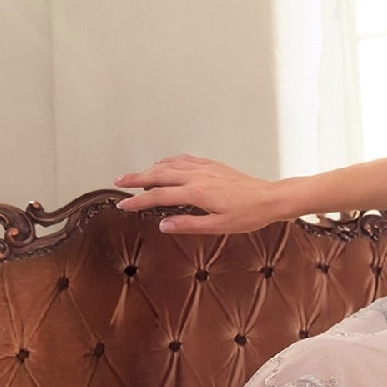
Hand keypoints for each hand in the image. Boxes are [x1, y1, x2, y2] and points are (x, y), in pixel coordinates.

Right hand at [113, 155, 282, 234]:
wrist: (269, 199)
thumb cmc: (248, 215)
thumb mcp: (218, 226)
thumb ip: (189, 224)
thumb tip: (163, 225)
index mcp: (196, 193)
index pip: (159, 196)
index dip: (138, 201)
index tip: (124, 205)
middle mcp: (197, 176)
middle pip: (158, 174)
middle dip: (135, 178)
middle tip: (118, 182)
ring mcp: (204, 168)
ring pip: (169, 165)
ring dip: (149, 169)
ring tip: (135, 176)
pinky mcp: (211, 165)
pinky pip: (183, 159)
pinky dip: (168, 161)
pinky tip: (163, 164)